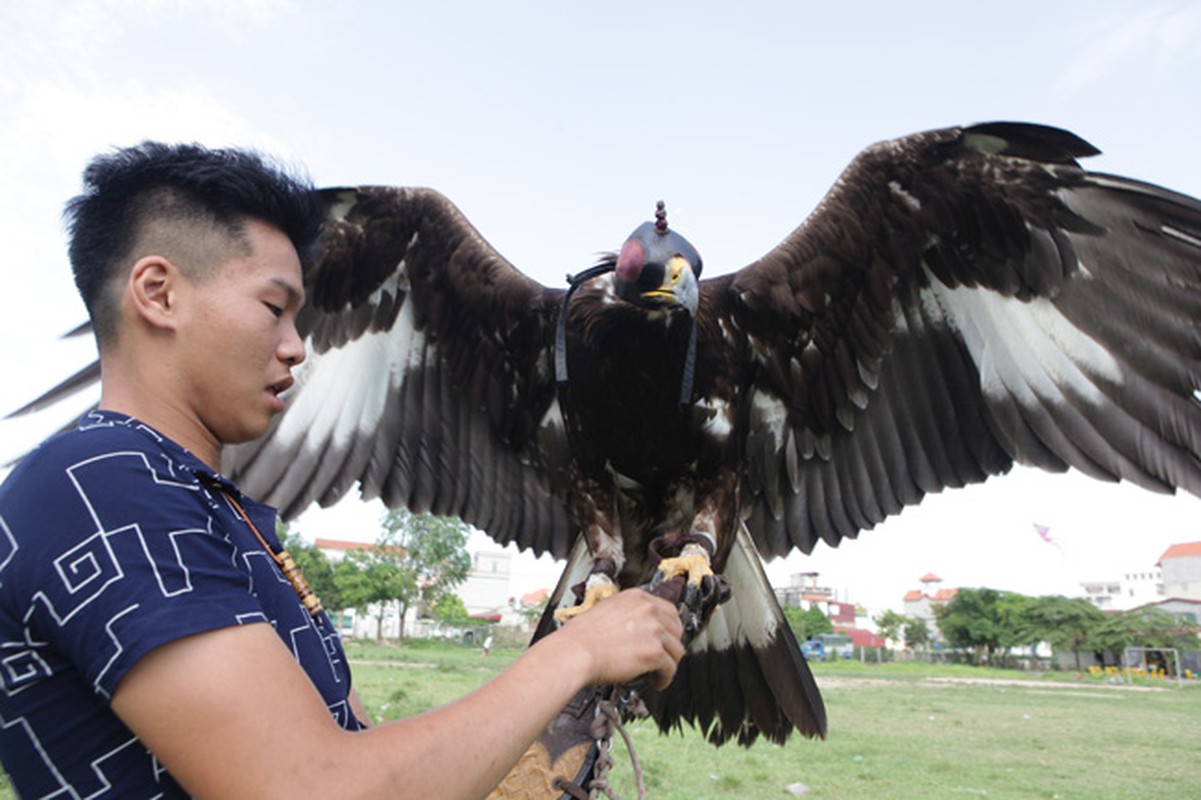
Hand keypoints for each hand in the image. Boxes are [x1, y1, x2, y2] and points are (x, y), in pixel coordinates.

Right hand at [551, 588, 684, 689]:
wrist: (573, 653)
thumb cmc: (580, 637)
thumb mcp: (604, 610)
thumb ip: (625, 614)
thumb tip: (634, 627)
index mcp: (636, 598)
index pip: (668, 610)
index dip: (668, 628)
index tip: (664, 638)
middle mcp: (648, 610)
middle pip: (677, 628)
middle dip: (671, 645)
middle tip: (663, 657)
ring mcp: (653, 630)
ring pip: (676, 650)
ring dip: (668, 663)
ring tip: (658, 672)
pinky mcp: (654, 652)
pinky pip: (670, 668)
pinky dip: (665, 678)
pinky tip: (656, 682)